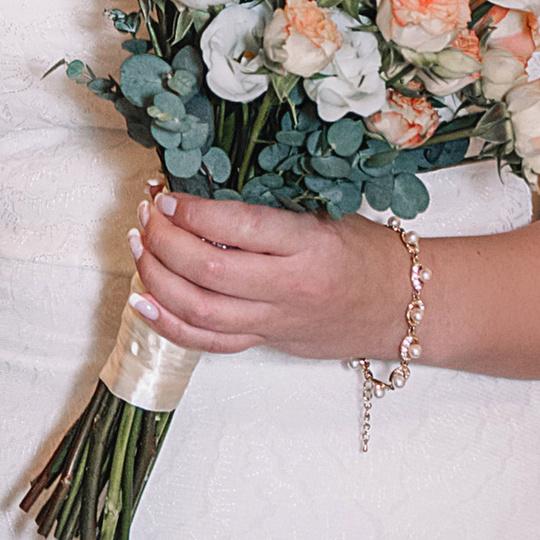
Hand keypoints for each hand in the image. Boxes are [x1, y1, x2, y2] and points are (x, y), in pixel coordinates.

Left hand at [125, 183, 413, 360]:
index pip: (239, 228)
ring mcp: (276, 321)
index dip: (193, 212)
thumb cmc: (364, 251)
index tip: (167, 196)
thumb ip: (270, 211)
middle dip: (164, 242)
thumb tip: (201, 196)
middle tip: (145, 216)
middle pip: (209, 273)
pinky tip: (142, 301)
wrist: (400, 306)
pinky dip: (169, 324)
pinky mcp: (267, 343)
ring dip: (157, 278)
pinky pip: (209, 342)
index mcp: (310, 244)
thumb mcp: (326, 214)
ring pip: (201, 311)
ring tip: (138, 247)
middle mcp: (291, 287)